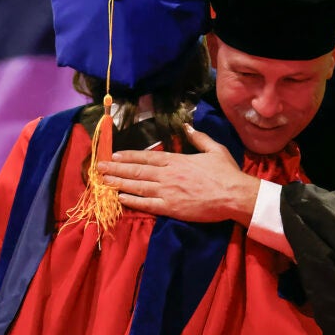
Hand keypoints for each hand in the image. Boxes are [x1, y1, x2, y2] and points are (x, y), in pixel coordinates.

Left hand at [98, 124, 259, 224]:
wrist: (234, 195)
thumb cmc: (226, 173)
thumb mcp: (215, 149)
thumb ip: (198, 137)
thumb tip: (187, 126)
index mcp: (177, 160)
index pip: (147, 157)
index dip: (129, 157)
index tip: (114, 155)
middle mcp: (168, 174)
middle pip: (137, 171)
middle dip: (117, 169)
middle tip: (100, 167)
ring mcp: (168, 192)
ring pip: (138, 186)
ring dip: (119, 183)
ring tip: (103, 181)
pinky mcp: (171, 208)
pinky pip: (147, 204)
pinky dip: (132, 201)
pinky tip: (120, 198)